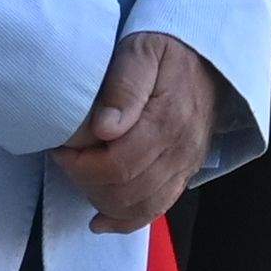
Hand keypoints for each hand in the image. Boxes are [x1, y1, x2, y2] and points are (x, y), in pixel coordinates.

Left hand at [53, 28, 214, 230]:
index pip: (117, 165)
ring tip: (81, 178)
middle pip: (126, 191)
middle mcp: (180, 150)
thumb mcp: (142, 50)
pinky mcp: (186, 172)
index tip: (61, 148)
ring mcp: (186, 165)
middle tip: (66, 159)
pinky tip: (101, 221)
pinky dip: (127, 220)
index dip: (81, 165)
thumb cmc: (168, 49)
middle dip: (86, 181)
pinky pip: (158, 208)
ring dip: (102, 201)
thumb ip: (124, 86)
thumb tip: (104, 128)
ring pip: (140, 206)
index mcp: (167, 121)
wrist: (209, 55)